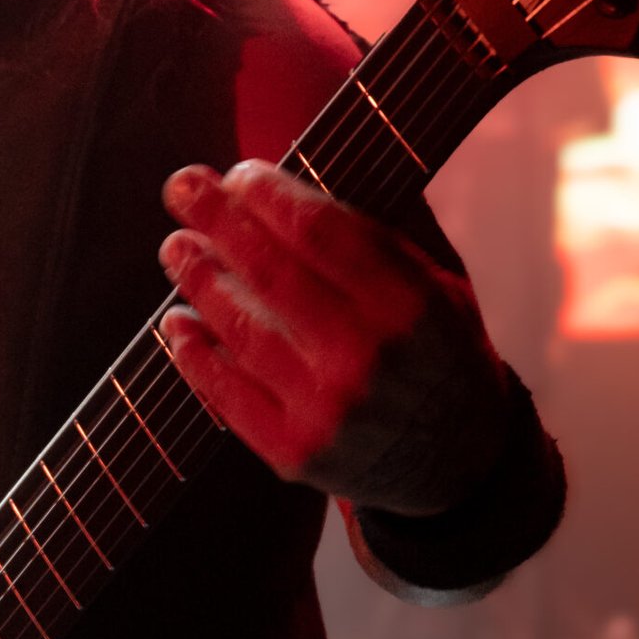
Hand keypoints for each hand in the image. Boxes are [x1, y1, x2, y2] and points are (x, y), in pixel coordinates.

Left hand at [159, 159, 510, 514]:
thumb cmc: (443, 359)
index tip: (239, 173)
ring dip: (198, 280)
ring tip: (178, 248)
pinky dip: (194, 354)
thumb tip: (311, 173)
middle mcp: (365, 358)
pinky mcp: (292, 451)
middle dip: (217, 221)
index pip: (320, 233)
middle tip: (182, 188)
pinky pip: (226, 394)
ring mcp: (323, 410)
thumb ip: (384, 235)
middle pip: (268, 274)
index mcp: (408, 306)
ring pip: (240, 329)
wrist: (460, 465)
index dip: (269, 196)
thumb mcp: (444, 288)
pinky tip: (178, 322)